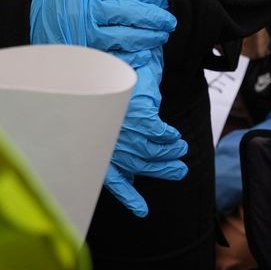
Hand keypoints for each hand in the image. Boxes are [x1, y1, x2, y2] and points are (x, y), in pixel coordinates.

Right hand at [29, 0, 174, 56]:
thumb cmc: (60, 2)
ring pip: (127, 35)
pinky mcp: (87, 51)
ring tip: (162, 35)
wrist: (27, 21)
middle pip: (133, 12)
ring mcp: (89, 33)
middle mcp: (91, 10)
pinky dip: (133, 54)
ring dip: (149, 36)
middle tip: (171, 21)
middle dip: (156, 17)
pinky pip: (115, 54)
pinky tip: (145, 52)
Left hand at [105, 51, 186, 217]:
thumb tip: (121, 151)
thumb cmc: (89, 86)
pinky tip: (174, 138)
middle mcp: (109, 144)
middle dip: (162, 169)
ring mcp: (123, 132)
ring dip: (168, 155)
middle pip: (141, 164)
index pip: (114, 179)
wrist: (94, 57)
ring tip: (180, 153)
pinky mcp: (137, 116)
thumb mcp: (98, 112)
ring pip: (151, 152)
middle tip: (180, 170)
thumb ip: (109, 133)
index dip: (129, 197)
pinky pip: (157, 133)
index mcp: (97, 146)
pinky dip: (167, 137)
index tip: (143, 212)